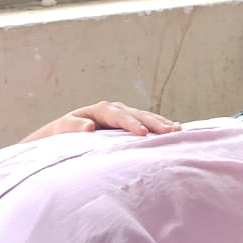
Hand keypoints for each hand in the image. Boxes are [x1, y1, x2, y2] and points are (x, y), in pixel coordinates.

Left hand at [22, 101, 180, 142]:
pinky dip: (160, 125)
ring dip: (162, 123)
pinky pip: (147, 122)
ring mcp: (124, 114)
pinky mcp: (129, 121)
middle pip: (138, 114)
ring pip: (146, 116)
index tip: (143, 134)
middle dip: (155, 122)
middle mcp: (115, 108)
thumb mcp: (65, 129)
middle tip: (170, 132)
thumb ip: (75, 127)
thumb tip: (89, 127)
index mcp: (101, 109)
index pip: (119, 116)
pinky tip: (175, 129)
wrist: (66, 132)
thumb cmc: (64, 132)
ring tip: (178, 131)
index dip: (131, 124)